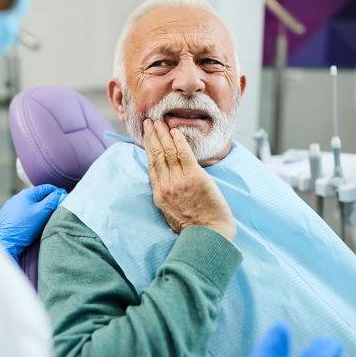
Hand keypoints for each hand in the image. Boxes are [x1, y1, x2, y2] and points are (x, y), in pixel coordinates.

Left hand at [0, 185, 67, 262]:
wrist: (7, 241)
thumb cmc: (25, 226)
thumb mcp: (43, 212)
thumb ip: (53, 200)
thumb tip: (61, 193)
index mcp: (27, 193)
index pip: (47, 188)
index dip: (58, 193)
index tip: (64, 199)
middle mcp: (17, 197)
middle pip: (38, 196)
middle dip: (48, 202)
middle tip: (55, 210)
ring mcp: (10, 206)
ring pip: (29, 204)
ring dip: (37, 208)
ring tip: (43, 218)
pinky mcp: (7, 215)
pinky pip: (21, 211)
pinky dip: (28, 214)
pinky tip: (30, 222)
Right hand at [142, 118, 235, 239]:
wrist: (208, 235)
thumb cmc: (194, 228)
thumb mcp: (170, 213)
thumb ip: (167, 196)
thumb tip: (167, 183)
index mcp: (159, 195)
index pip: (151, 166)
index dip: (148, 149)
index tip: (146, 137)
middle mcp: (166, 186)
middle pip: (156, 156)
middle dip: (152, 137)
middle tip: (149, 122)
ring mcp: (179, 181)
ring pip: (168, 152)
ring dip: (162, 134)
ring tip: (159, 122)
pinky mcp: (194, 177)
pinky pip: (184, 154)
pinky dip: (178, 140)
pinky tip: (175, 131)